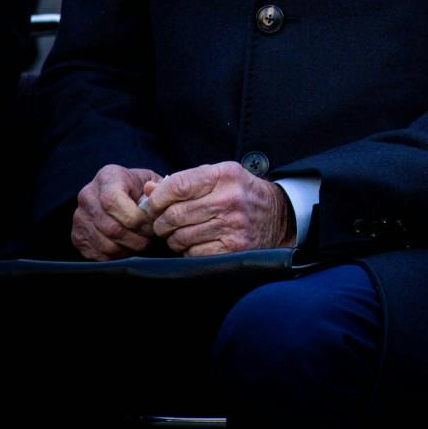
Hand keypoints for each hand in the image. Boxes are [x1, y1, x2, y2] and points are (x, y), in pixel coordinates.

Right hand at [71, 164, 164, 259]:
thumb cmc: (140, 189)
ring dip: (129, 249)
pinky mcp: (78, 237)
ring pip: (106, 244)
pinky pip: (98, 255)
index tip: (150, 224)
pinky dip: (117, 256)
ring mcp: (80, 217)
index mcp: (107, 177)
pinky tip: (128, 247)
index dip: (134, 218)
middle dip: (136, 237)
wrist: (121, 195)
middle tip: (150, 237)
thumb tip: (152, 193)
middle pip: (110, 227)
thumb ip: (156, 188)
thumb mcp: (152, 181)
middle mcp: (88, 196)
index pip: (112, 201)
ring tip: (142, 242)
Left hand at [142, 161, 291, 255]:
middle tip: (163, 223)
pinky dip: (189, 251)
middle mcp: (230, 199)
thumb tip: (148, 191)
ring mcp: (232, 226)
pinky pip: (193, 253)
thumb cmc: (242, 194)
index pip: (177, 186)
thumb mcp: (219, 177)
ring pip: (180, 237)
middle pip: (174, 215)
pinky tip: (197, 243)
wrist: (279, 216)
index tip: (153, 205)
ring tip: (181, 233)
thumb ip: (184, 182)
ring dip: (173, 238)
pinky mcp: (233, 248)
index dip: (157, 199)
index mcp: (225, 175)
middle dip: (161, 222)